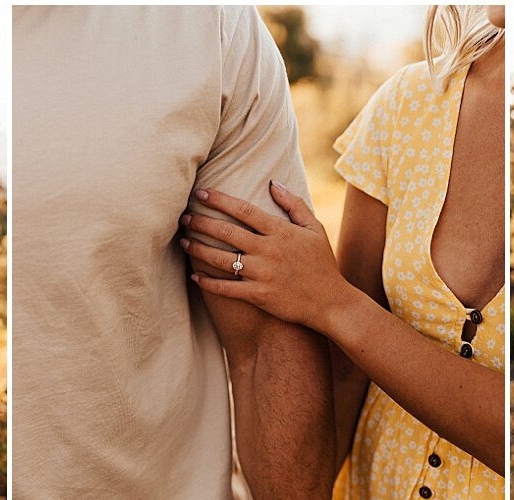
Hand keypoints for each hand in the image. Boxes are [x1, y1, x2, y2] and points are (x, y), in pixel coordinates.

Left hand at [181, 182, 351, 329]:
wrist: (330, 302)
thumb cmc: (322, 263)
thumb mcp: (314, 228)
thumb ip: (294, 204)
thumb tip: (273, 183)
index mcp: (281, 231)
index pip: (244, 210)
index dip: (219, 200)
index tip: (201, 194)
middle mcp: (269, 251)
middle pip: (227, 232)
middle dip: (201, 223)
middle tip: (183, 217)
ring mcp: (262, 274)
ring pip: (222, 259)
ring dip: (198, 250)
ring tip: (183, 243)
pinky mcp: (259, 296)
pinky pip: (227, 288)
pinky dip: (208, 282)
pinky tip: (195, 276)